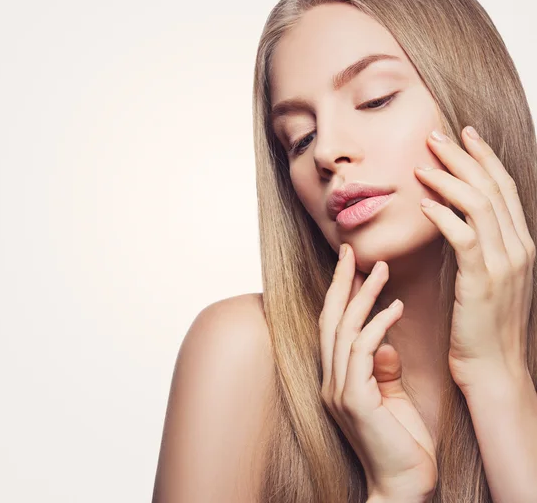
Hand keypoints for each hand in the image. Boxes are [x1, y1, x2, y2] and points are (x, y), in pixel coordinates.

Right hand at [319, 243, 436, 500]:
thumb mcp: (391, 398)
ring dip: (362, 296)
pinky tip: (395, 308)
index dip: (338, 295)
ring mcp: (338, 390)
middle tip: (350, 252)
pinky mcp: (354, 399)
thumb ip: (383, 370)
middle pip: (329, 320)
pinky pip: (362, 351)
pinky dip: (378, 325)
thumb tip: (385, 343)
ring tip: (380, 270)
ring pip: (344, 330)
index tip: (350, 267)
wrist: (402, 487)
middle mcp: (330, 381)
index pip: (332, 327)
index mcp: (336, 379)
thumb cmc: (400, 444)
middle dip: (339, 283)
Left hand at [414, 127, 535, 391]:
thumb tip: (456, 216)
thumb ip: (481, 245)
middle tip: (435, 136)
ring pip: (479, 204)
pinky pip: (463, 236)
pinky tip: (422, 203)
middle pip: (493, 187)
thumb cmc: (484, 324)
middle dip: (464, 156)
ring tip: (421, 165)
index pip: (504, 188)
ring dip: (448, 179)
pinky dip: (443, 214)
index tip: (464, 134)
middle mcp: (520, 248)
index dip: (484, 157)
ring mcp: (505, 264)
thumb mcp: (489, 278)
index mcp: (522, 244)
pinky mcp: (482, 280)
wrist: (494, 369)